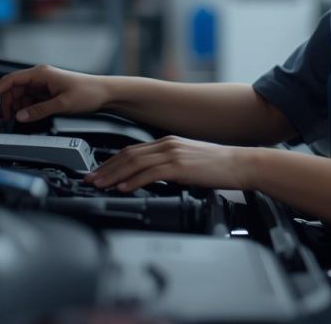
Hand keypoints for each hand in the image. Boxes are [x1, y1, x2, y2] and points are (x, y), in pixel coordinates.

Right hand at [0, 64, 108, 121]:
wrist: (105, 93)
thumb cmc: (88, 93)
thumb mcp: (62, 104)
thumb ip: (39, 111)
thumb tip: (20, 116)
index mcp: (41, 74)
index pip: (11, 79)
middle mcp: (41, 77)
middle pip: (14, 88)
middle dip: (7, 103)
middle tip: (6, 118)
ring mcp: (44, 84)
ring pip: (21, 95)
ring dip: (17, 106)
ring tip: (16, 119)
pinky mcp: (49, 92)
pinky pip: (31, 99)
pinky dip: (26, 108)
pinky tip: (28, 116)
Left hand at [83, 136, 256, 192]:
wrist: (240, 164)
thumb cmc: (218, 167)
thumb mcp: (188, 163)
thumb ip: (168, 167)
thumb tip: (149, 180)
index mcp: (168, 142)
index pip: (132, 150)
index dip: (111, 162)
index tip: (98, 172)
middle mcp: (167, 144)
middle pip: (127, 155)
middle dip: (105, 168)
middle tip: (90, 179)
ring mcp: (173, 154)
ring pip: (134, 163)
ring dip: (113, 175)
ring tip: (99, 185)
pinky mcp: (179, 166)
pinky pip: (150, 173)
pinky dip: (133, 181)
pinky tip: (123, 188)